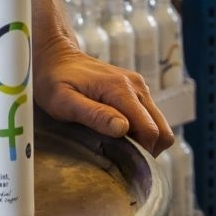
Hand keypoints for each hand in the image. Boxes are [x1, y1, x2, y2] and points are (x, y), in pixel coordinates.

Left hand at [34, 24, 174, 153]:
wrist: (54, 56)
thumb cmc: (53, 81)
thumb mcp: (64, 102)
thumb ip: (94, 114)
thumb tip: (123, 128)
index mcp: (121, 89)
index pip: (150, 131)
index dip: (141, 151)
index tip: (120, 159)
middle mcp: (136, 86)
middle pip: (162, 131)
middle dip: (148, 149)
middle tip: (121, 155)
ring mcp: (139, 86)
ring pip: (159, 126)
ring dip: (145, 141)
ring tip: (117, 144)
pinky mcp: (136, 90)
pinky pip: (150, 118)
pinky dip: (141, 131)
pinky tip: (117, 133)